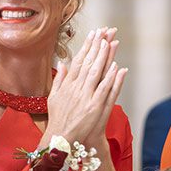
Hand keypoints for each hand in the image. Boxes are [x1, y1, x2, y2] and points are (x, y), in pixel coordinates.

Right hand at [46, 28, 126, 146]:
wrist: (61, 138)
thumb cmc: (58, 118)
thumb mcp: (53, 96)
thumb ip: (60, 79)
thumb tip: (63, 63)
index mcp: (68, 84)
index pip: (79, 60)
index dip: (87, 46)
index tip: (94, 33)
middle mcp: (76, 88)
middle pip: (89, 62)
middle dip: (97, 45)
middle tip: (105, 31)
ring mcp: (86, 97)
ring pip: (97, 72)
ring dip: (104, 57)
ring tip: (111, 42)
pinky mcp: (94, 107)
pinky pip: (104, 90)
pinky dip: (110, 78)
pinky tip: (117, 67)